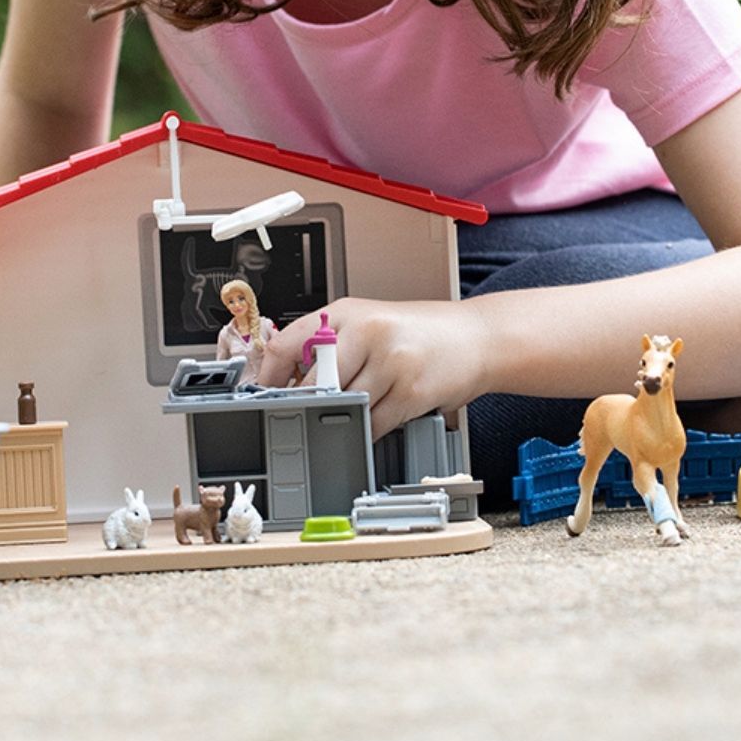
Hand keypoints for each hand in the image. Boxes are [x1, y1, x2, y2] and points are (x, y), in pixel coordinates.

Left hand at [257, 296, 490, 439]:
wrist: (477, 338)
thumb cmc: (419, 333)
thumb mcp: (368, 323)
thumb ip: (329, 344)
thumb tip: (285, 381)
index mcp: (346, 312)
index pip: (288, 345)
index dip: (269, 377)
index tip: (264, 396)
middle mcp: (366, 331)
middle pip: (314, 383)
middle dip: (310, 404)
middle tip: (311, 412)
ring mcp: (390, 361)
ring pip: (344, 406)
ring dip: (347, 416)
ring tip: (364, 403)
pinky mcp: (411, 390)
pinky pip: (373, 424)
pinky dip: (371, 429)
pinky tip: (381, 414)